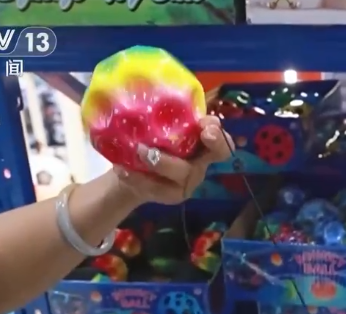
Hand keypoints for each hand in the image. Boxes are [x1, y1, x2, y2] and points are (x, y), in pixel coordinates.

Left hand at [113, 115, 233, 204]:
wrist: (129, 174)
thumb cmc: (147, 143)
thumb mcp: (154, 126)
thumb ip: (161, 112)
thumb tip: (150, 86)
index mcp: (201, 141)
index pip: (222, 134)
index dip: (220, 131)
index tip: (206, 125)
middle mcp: (201, 161)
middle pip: (219, 153)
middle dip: (215, 141)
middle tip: (202, 133)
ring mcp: (188, 181)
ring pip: (182, 171)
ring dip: (161, 159)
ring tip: (139, 150)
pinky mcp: (172, 195)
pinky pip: (158, 187)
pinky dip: (138, 177)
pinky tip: (123, 170)